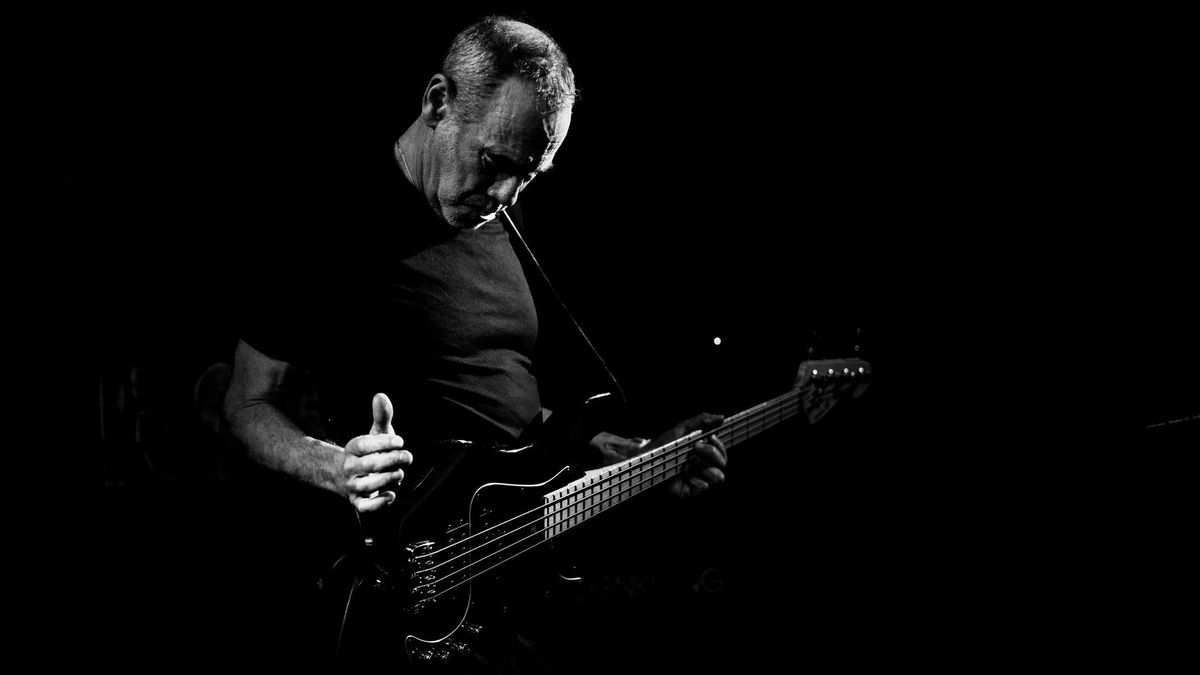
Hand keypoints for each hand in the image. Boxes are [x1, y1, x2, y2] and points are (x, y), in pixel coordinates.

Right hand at [340, 393, 411, 511]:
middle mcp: (350, 467)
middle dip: (392, 460)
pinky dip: (379, 504)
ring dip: (388, 479)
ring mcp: (353, 486)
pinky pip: (365, 507)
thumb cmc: (369, 452)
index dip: (383, 442)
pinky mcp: (358, 502)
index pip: (364, 445)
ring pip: (367, 485)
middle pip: (369, 465)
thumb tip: (380, 395)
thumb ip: (381, 416)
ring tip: (400, 473)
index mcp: (353, 448)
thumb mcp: (375, 433)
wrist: (348, 475)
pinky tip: (391, 495)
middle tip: (407, 457)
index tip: (400, 441)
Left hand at [650, 413, 726, 498]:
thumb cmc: (665, 444)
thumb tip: (721, 417)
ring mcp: (699, 479)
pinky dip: (697, 480)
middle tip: (696, 447)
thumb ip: (702, 421)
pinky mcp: (691, 490)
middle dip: (712, 453)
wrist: (647, 459)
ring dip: (707, 467)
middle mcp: (705, 466)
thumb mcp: (682, 428)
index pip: (722, 451)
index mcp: (705, 453)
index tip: (710, 437)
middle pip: (722, 463)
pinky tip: (685, 475)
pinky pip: (703, 487)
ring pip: (718, 477)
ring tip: (691, 461)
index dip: (719, 445)